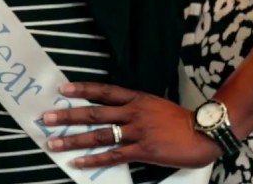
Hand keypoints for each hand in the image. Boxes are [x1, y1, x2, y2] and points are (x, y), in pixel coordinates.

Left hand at [42, 81, 220, 169]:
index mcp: (137, 98)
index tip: (62, 89)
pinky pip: (113, 155)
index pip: (104, 90)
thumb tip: (117, 113)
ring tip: (53, 142)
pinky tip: (78, 162)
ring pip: (99, 135)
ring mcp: (137, 131)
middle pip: (94, 113)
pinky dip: (93, 159)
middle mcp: (133, 112)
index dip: (82, 89)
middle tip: (46, 117)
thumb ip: (137, 108)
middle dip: (68, 115)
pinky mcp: (143, 150)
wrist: (205, 131)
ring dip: (73, 139)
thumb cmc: (182, 120)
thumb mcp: (157, 105)